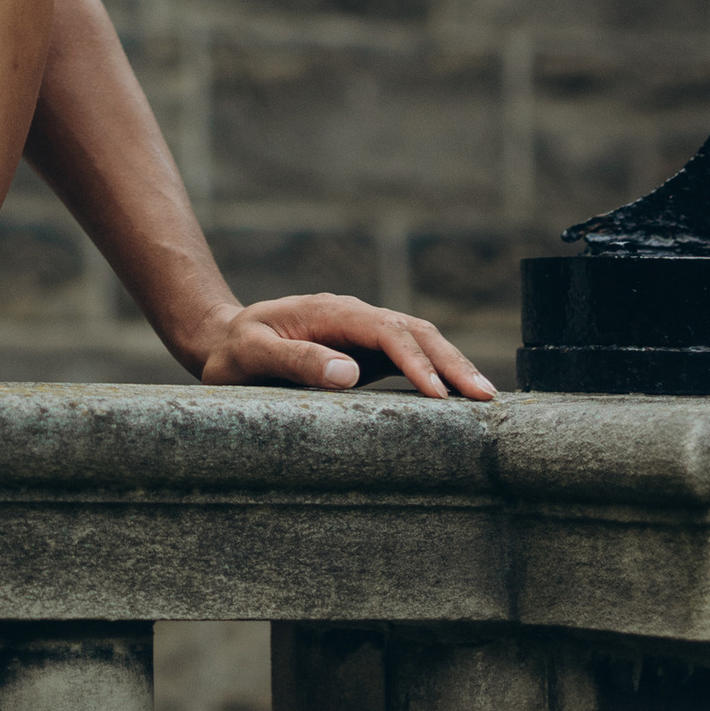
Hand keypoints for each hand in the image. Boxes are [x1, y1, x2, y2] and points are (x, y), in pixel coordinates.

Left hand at [193, 294, 495, 400]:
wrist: (224, 340)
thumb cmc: (234, 350)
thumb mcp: (252, 353)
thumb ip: (296, 360)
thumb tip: (349, 373)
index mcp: (329, 311)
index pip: (385, 330)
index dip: (415, 360)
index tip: (439, 394)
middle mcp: (353, 317)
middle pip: (414, 329)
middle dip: (452, 361)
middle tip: (485, 397)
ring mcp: (361, 334)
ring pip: (418, 340)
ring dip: (452, 365)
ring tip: (484, 399)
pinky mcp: (364, 353)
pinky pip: (407, 358)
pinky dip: (436, 373)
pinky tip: (456, 398)